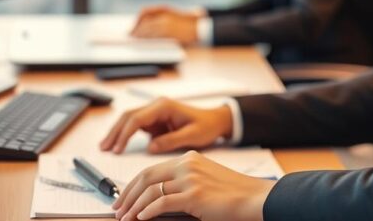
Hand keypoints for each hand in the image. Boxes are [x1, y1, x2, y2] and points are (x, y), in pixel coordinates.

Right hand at [99, 98, 232, 153]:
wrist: (215, 121)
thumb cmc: (206, 126)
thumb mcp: (192, 136)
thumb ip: (171, 141)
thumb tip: (151, 147)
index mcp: (164, 106)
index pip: (137, 119)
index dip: (125, 134)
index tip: (118, 148)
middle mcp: (156, 106)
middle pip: (128, 117)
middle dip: (115, 132)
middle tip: (104, 148)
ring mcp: (154, 113)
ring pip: (129, 120)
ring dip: (117, 132)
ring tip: (106, 147)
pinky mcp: (154, 121)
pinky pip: (135, 126)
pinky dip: (125, 135)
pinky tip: (117, 144)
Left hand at [112, 150, 274, 220]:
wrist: (254, 198)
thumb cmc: (233, 194)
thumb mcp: (204, 181)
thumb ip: (183, 183)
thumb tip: (156, 199)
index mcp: (189, 159)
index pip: (152, 169)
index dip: (133, 185)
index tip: (123, 197)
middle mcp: (188, 164)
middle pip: (146, 177)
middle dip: (127, 194)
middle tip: (117, 209)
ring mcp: (191, 178)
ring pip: (151, 191)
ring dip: (134, 206)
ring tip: (126, 218)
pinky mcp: (194, 194)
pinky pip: (162, 202)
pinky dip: (148, 211)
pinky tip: (141, 218)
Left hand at [130, 5, 202, 44]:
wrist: (201, 28)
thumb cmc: (189, 22)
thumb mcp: (175, 14)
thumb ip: (163, 17)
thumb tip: (147, 23)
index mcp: (164, 8)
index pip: (145, 12)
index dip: (137, 19)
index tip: (133, 25)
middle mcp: (163, 14)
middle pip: (144, 21)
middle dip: (136, 28)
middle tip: (130, 35)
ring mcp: (165, 24)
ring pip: (146, 29)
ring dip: (139, 34)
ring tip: (135, 40)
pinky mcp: (168, 33)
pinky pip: (153, 36)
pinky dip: (146, 39)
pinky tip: (143, 42)